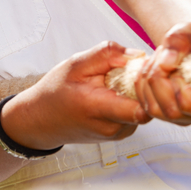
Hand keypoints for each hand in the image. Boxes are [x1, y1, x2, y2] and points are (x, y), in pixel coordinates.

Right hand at [2, 41, 150, 149]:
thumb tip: (137, 55)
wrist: (41, 119)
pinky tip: (116, 92)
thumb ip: (106, 55)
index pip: (143, 107)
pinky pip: (137, 113)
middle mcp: (112, 126)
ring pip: (145, 109)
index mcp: (98, 108)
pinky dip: (132, 100)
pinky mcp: (122, 134)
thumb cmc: (54, 91)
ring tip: (118, 80)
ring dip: (138, 92)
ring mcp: (119, 134)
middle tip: (130, 69)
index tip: (141, 68)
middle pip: (148, 105)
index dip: (149, 86)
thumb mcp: (74, 64)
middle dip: (145, 85)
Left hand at [134, 20, 190, 123]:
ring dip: (146, 81)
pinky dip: (140, 84)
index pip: (187, 103)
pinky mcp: (165, 110)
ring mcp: (182, 115)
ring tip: (156, 60)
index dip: (175, 81)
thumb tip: (167, 62)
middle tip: (161, 55)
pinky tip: (149, 67)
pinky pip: (144, 105)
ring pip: (152, 109)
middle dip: (157, 79)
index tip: (176, 61)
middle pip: (169, 110)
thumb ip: (179, 42)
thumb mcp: (190, 32)